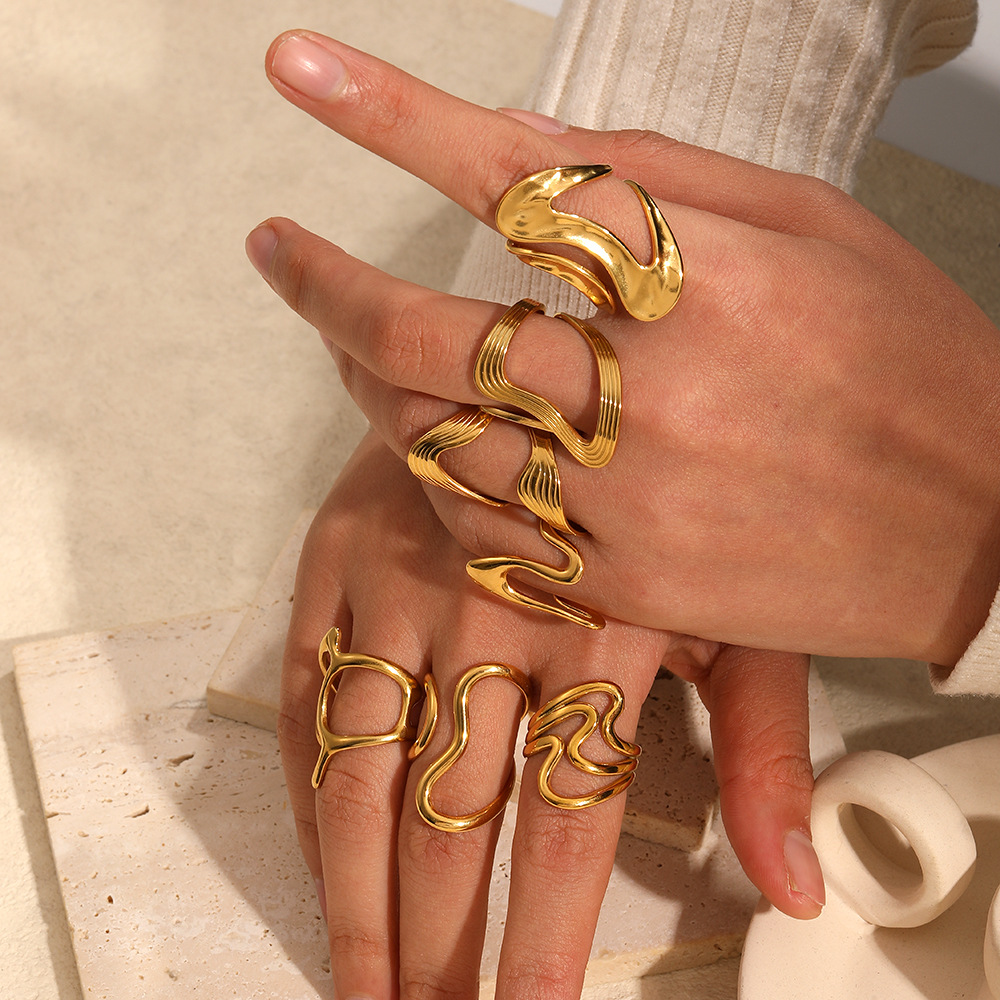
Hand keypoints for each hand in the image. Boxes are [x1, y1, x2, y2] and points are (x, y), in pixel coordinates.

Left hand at [249, 31, 999, 666]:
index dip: (388, 115)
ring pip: (426, 440)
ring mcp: (626, 505)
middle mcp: (651, 395)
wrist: (978, 529)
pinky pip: (475, 532)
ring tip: (351, 343)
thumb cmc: (911, 360)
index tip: (298, 70)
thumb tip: (520, 138)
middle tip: (279, 250)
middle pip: (421, 333)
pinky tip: (430, 439)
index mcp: (709, 279)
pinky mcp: (623, 585)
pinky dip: (430, 476)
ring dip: (364, 381)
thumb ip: (664, 174)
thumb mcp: (818, 225)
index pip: (510, 178)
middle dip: (321, 283)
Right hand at [279, 433, 818, 999]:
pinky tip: (321, 866)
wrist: (534, 361)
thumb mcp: (728, 597)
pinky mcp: (332, 558)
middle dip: (438, 944)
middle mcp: (488, 612)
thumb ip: (759, 739)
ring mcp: (398, 584)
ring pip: (361, 772)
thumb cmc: (647, 489)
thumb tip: (793, 886)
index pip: (566, 821)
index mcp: (598, 630)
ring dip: (355, 896)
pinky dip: (304, 794)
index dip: (546, 938)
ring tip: (361, 989)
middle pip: (451, 817)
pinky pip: (301, 699)